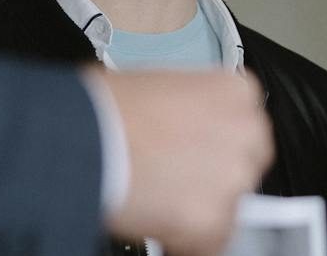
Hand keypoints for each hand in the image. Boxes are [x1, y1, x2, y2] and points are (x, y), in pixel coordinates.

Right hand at [100, 69, 272, 254]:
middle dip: (213, 178)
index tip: (196, 156)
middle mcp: (246, 132)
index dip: (215, 146)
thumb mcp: (160, 87)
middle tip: (174, 182)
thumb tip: (181, 133)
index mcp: (237, 92)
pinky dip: (185, 241)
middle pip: (244, 167)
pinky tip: (156, 223)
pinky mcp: (213, 220)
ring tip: (156, 202)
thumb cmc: (105, 105)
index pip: (244, 127)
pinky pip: (209, 243)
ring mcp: (233, 178)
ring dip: (198, 210)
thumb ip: (188, 111)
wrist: (79, 134)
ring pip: (228, 209)